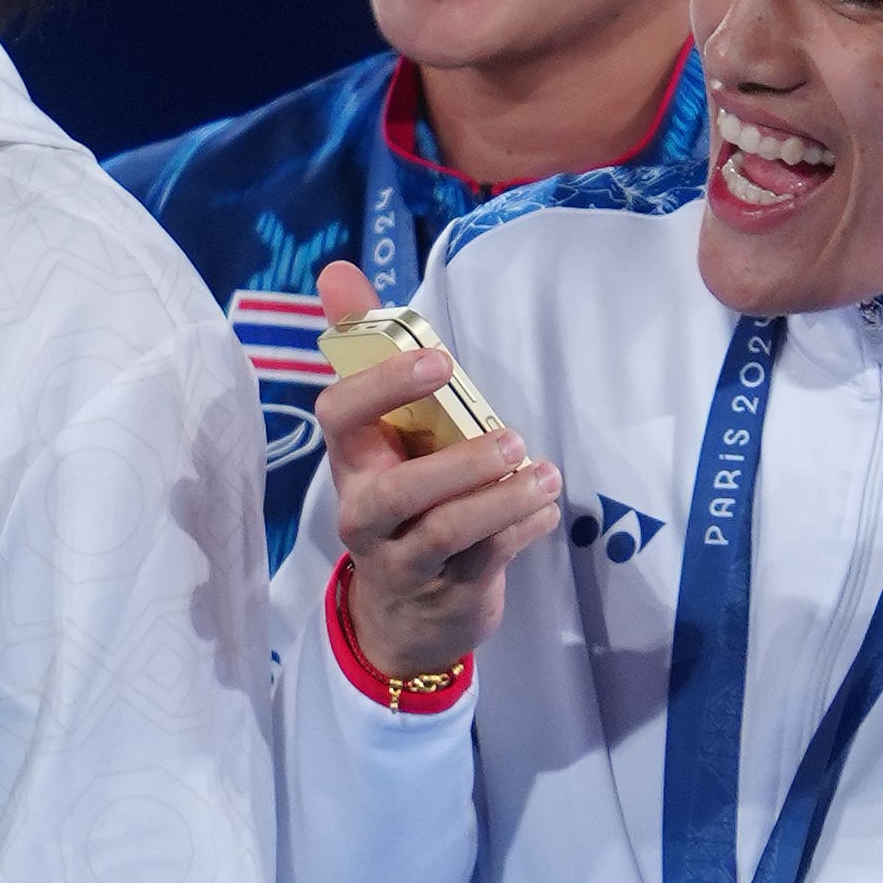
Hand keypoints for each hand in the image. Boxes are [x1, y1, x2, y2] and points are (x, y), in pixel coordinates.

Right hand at [314, 260, 564, 680]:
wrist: (403, 612)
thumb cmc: (398, 490)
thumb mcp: (383, 429)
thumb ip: (368, 347)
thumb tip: (337, 269)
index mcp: (350, 459)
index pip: (339, 416)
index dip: (384, 387)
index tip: (440, 360)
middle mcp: (365, 512)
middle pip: (395, 492)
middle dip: (455, 465)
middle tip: (511, 439)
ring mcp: (403, 559)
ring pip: (444, 534)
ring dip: (500, 503)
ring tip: (544, 475)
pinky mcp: (447, 592)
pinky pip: (486, 561)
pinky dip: (522, 532)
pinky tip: (546, 509)